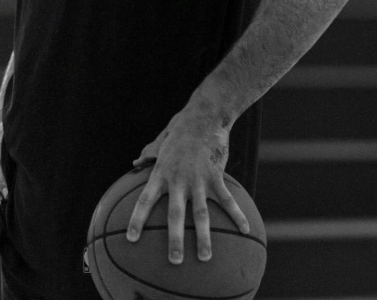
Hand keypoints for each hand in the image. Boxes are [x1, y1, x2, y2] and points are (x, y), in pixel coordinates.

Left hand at [125, 109, 248, 262]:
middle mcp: (178, 179)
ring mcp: (197, 179)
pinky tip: (245, 230)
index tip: (131, 239)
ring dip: (204, 237)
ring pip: (201, 213)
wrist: (203, 116)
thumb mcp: (161, 142)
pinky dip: (236, 215)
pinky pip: (227, 200)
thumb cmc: (180, 130)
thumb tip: (134, 164)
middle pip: (174, 215)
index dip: (137, 220)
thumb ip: (149, 155)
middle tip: (174, 261)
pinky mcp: (216, 176)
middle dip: (174, 239)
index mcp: (161, 173)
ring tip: (205, 257)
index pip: (144, 200)